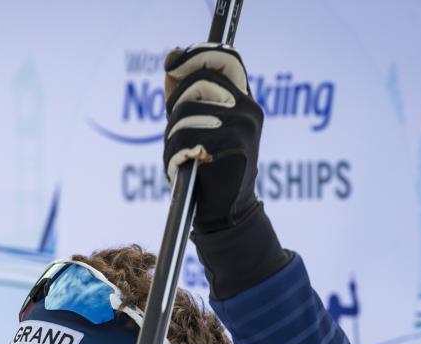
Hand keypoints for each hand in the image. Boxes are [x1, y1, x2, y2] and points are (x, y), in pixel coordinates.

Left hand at [163, 44, 262, 232]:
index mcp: (243, 100)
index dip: (196, 54)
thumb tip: (171, 58)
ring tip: (179, 157)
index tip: (171, 62)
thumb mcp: (196, 127)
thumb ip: (184, 94)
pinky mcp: (235, 147)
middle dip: (175, 106)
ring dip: (172, 138)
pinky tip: (182, 169)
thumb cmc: (206, 168)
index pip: (225, 59)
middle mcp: (249, 109)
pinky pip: (188, 139)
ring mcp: (245, 127)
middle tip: (174, 134)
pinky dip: (175, 156)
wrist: (225, 212)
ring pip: (188, 112)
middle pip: (199, 82)